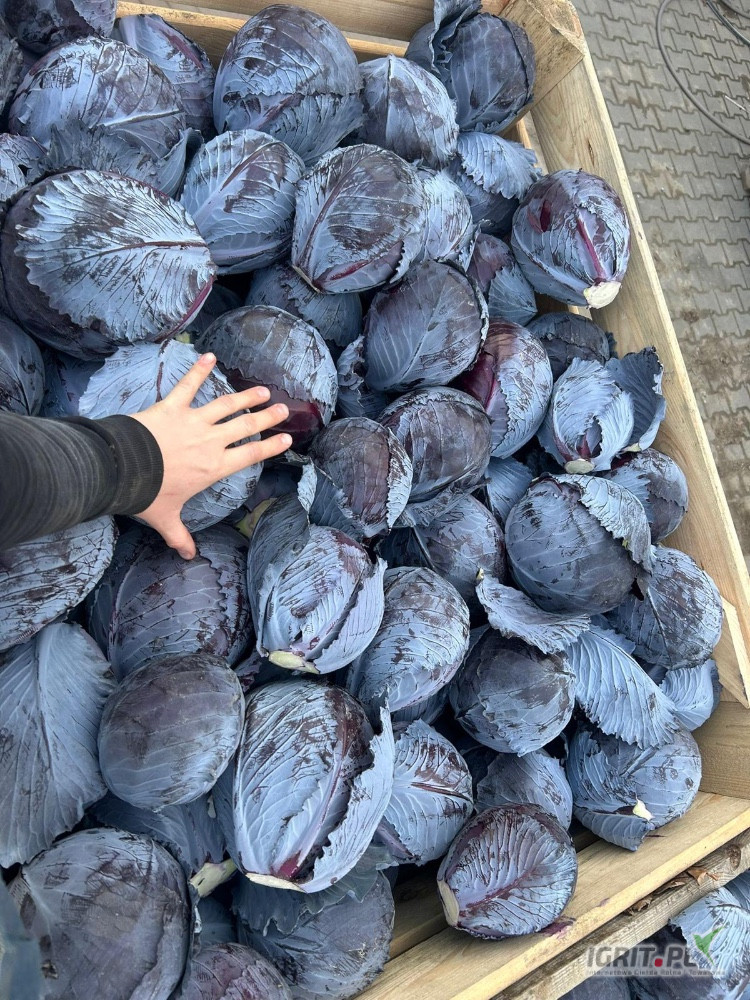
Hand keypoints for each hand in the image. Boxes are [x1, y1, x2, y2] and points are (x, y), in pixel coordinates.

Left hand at [130, 352, 290, 558]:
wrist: (123, 469)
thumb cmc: (147, 494)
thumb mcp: (166, 519)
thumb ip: (179, 536)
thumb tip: (188, 556)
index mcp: (214, 468)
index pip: (250, 455)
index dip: (270, 446)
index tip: (286, 439)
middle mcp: (210, 442)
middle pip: (246, 427)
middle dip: (267, 417)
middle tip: (282, 408)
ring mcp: (193, 421)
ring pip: (227, 405)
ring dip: (246, 396)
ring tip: (262, 390)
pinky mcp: (172, 406)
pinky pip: (188, 385)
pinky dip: (199, 369)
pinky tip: (209, 355)